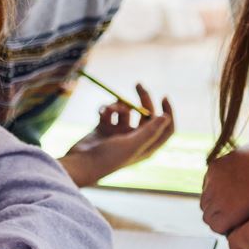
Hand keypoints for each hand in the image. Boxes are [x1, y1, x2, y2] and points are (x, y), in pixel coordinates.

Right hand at [60, 85, 175, 185]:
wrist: (80, 163)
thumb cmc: (108, 158)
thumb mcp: (132, 144)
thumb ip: (150, 131)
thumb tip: (166, 117)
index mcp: (146, 146)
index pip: (165, 128)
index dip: (168, 112)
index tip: (163, 96)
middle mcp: (135, 139)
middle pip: (146, 114)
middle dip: (143, 99)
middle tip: (138, 85)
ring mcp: (119, 133)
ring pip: (125, 111)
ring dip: (119, 105)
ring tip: (110, 109)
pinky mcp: (104, 128)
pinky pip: (109, 112)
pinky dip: (106, 109)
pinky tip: (101, 112)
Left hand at [200, 140, 248, 233]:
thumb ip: (244, 163)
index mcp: (217, 167)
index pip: (209, 186)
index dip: (220, 196)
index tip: (232, 201)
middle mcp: (212, 182)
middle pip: (207, 201)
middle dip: (218, 208)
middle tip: (234, 214)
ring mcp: (217, 198)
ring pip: (209, 215)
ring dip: (220, 219)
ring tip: (236, 223)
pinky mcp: (226, 214)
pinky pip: (217, 226)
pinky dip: (225, 228)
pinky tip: (237, 228)